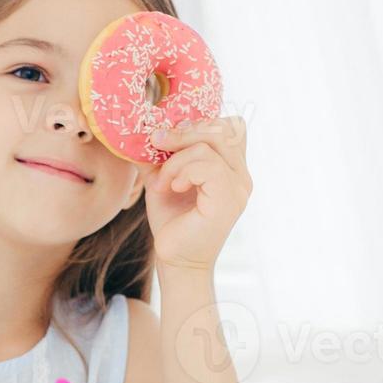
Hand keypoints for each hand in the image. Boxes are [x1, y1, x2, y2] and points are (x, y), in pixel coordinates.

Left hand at [141, 116, 252, 272]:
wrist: (175, 259)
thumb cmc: (172, 222)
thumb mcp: (163, 179)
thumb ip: (160, 155)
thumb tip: (140, 131)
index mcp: (231, 168)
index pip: (230, 127)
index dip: (201, 123)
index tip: (170, 137)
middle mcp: (241, 176)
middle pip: (220, 129)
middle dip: (182, 132)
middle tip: (156, 143)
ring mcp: (239, 188)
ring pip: (208, 147)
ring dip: (175, 161)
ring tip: (162, 183)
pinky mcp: (229, 199)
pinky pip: (206, 166)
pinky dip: (182, 172)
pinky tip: (172, 188)